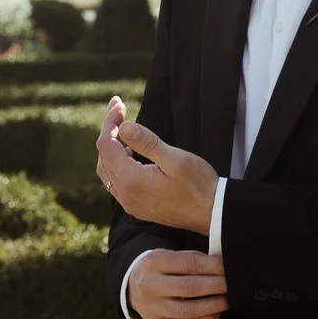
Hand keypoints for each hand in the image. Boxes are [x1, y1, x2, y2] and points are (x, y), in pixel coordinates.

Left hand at [96, 96, 218, 234]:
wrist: (214, 215)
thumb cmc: (199, 186)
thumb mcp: (175, 159)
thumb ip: (147, 143)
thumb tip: (124, 127)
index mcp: (131, 181)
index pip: (106, 145)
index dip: (110, 122)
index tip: (119, 103)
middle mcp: (125, 196)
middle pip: (103, 157)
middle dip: (108, 131)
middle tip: (118, 109)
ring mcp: (131, 204)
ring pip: (107, 171)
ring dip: (110, 149)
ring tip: (121, 128)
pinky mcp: (138, 208)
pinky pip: (117, 183)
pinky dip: (117, 164)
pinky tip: (129, 155)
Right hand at [127, 249, 227, 318]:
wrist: (134, 287)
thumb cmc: (161, 269)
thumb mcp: (171, 255)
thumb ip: (194, 259)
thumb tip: (224, 266)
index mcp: (154, 262)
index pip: (189, 264)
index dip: (214, 267)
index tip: (229, 267)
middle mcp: (149, 286)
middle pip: (188, 288)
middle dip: (216, 287)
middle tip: (233, 285)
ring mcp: (151, 308)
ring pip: (187, 311)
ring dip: (213, 306)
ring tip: (227, 300)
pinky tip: (215, 313)